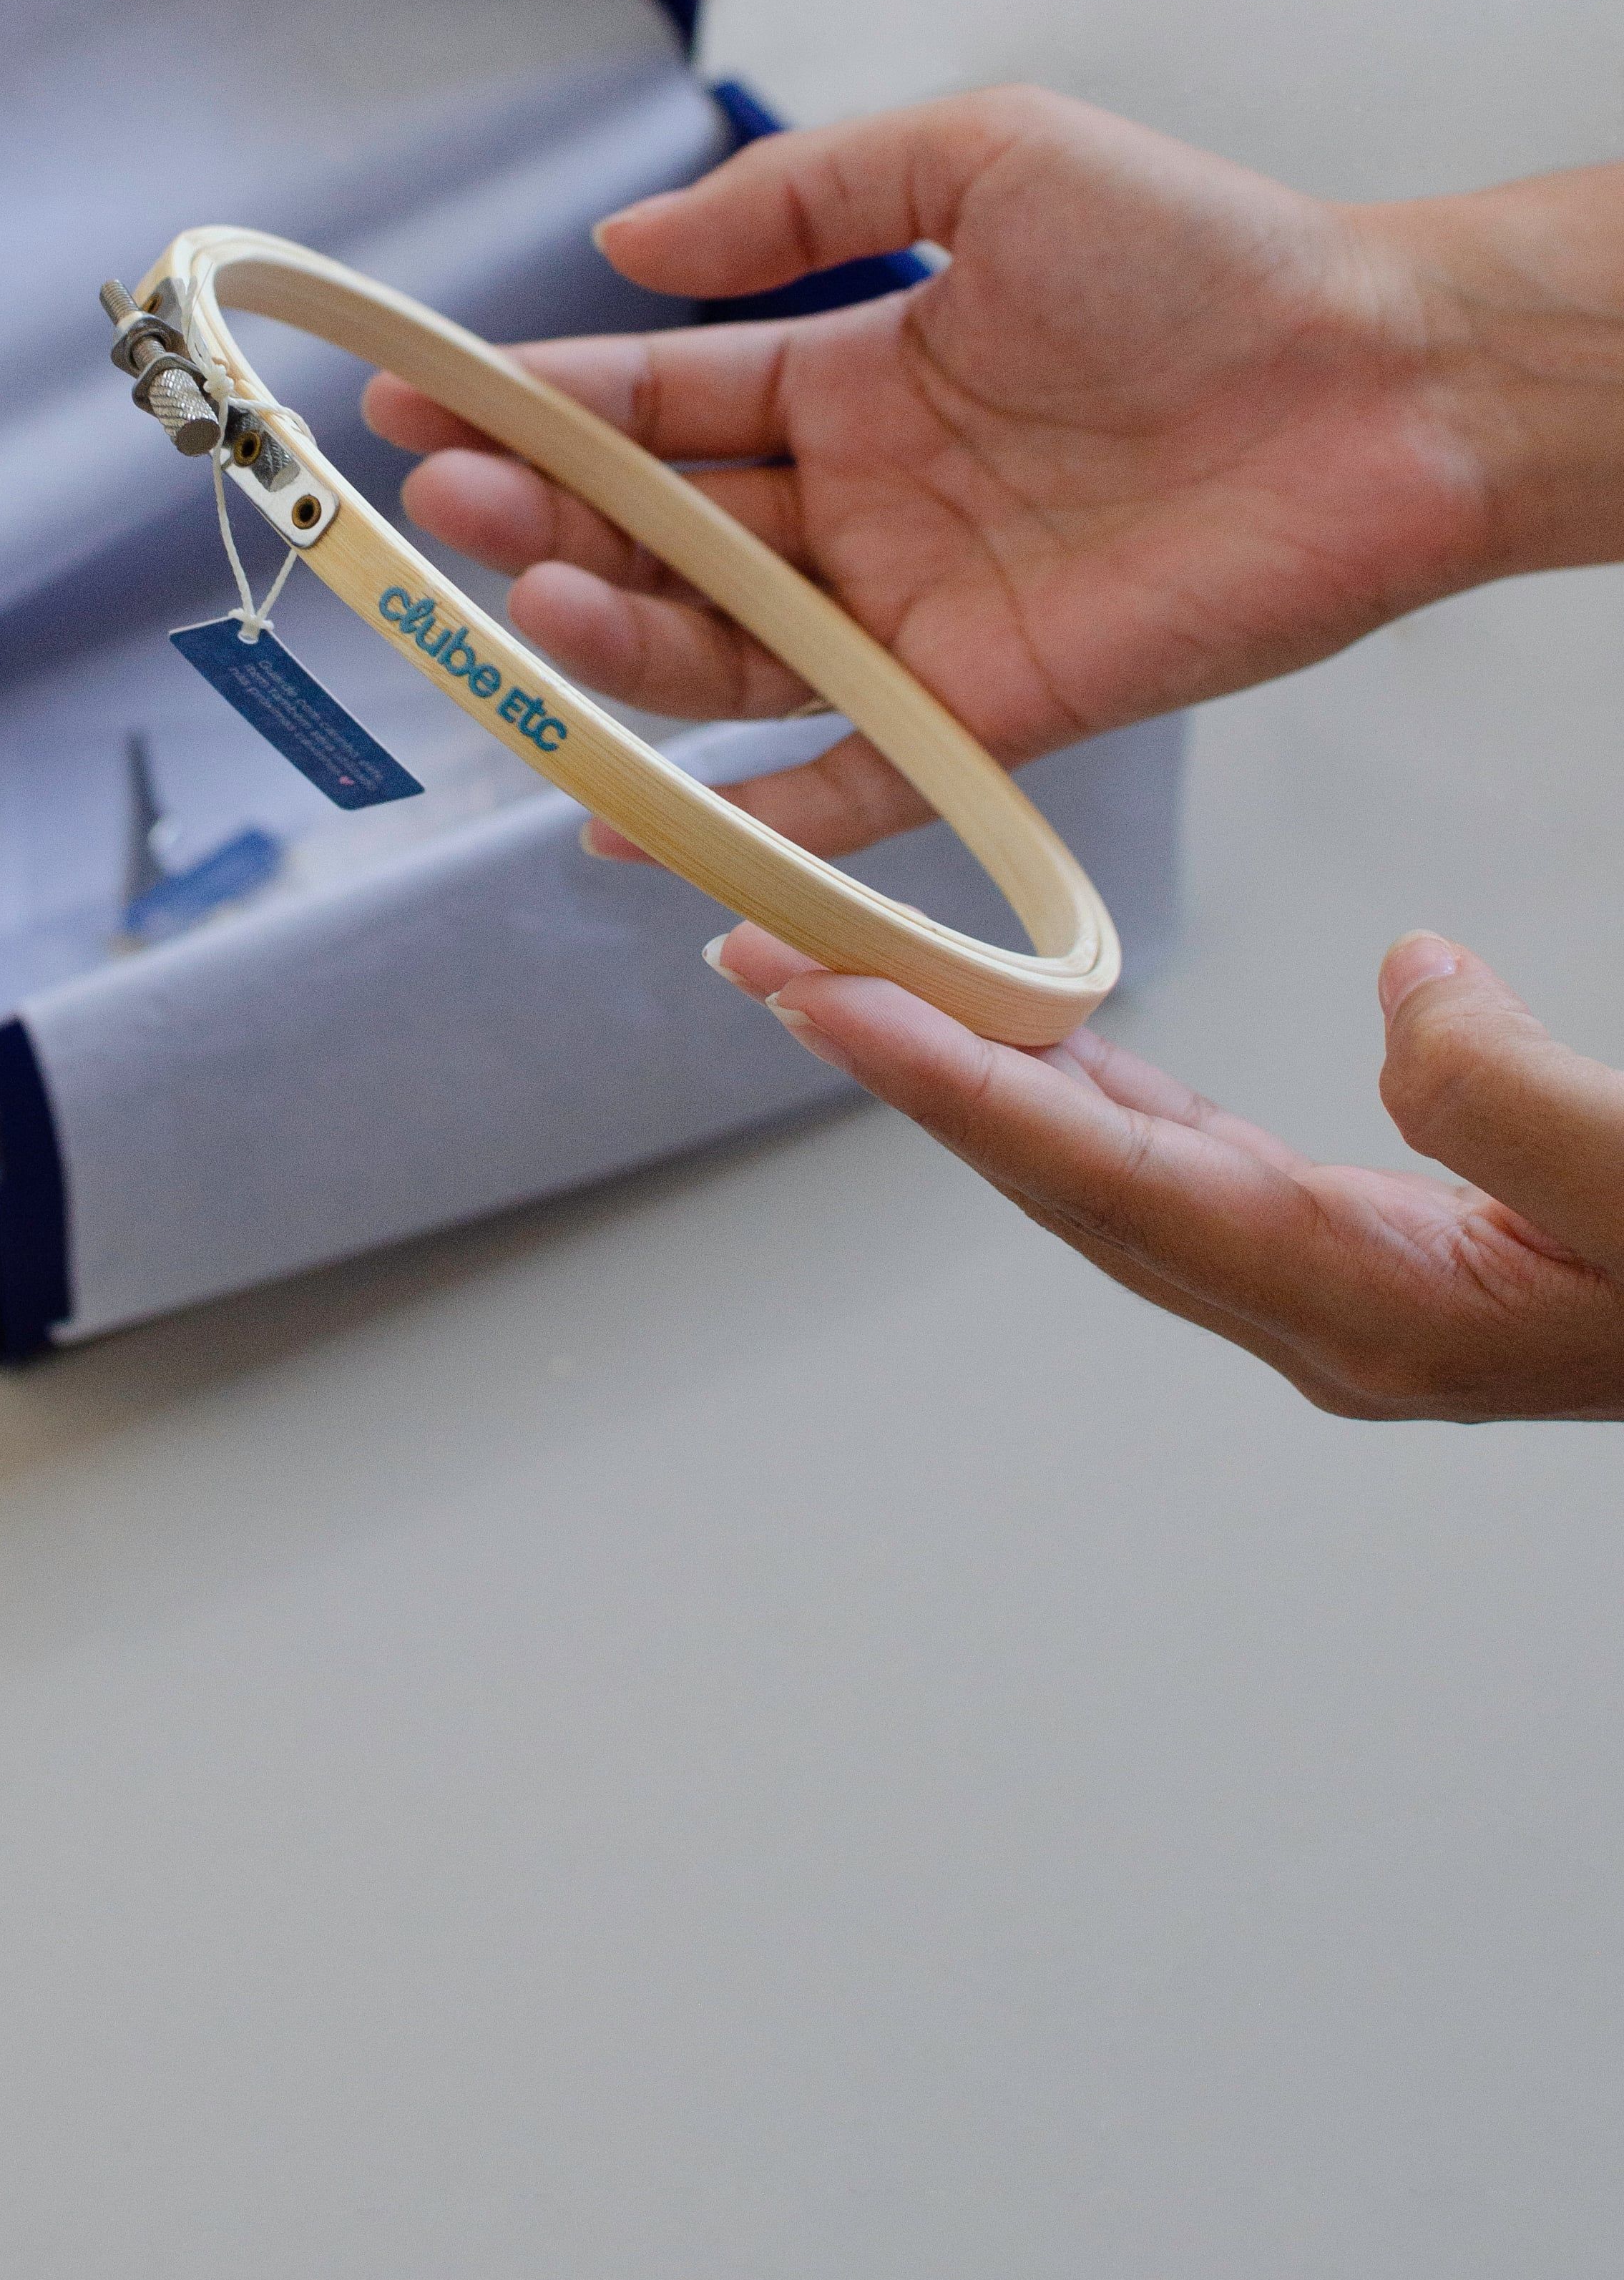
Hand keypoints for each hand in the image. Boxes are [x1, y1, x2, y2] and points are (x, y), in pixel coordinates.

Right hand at [363, 87, 1623, 858]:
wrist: (1384, 376)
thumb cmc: (1207, 254)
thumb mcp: (985, 156)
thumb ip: (802, 200)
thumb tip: (625, 245)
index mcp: (848, 376)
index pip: (648, 404)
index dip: (524, 407)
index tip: (408, 405)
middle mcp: (860, 506)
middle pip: (657, 538)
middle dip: (538, 529)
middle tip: (443, 514)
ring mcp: (913, 615)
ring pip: (718, 652)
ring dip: (609, 643)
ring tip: (525, 610)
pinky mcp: (988, 710)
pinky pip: (843, 781)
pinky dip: (742, 822)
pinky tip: (626, 826)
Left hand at [704, 925, 1623, 1416]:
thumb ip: (1514, 1093)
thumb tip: (1401, 981)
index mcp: (1372, 1307)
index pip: (1112, 1177)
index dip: (959, 1083)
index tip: (824, 1000)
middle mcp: (1324, 1317)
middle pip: (1069, 1180)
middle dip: (910, 1068)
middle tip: (765, 963)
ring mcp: (1344, 1298)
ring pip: (1112, 1175)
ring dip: (983, 1080)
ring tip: (857, 986)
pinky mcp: (1376, 1257)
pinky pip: (1187, 1166)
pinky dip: (1097, 1097)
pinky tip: (1056, 1046)